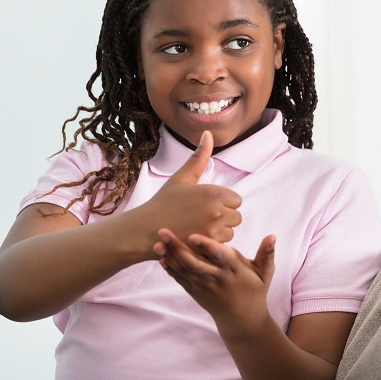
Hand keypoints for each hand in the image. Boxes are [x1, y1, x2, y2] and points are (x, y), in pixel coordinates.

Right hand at [135, 131, 242, 256]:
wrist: (144, 230)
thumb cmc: (163, 202)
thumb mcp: (182, 177)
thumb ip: (199, 157)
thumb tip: (208, 133)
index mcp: (213, 192)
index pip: (236, 200)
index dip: (223, 202)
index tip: (206, 205)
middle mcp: (217, 211)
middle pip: (236, 216)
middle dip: (223, 217)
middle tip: (201, 217)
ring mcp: (213, 231)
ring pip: (230, 231)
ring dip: (219, 231)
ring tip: (198, 227)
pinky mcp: (207, 246)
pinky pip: (222, 246)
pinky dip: (212, 244)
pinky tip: (197, 238)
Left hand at [155, 228, 275, 336]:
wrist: (242, 319)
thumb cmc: (254, 290)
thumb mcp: (265, 273)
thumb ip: (267, 253)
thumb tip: (272, 236)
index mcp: (234, 269)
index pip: (219, 256)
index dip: (206, 246)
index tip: (193, 236)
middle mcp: (217, 277)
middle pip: (194, 262)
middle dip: (177, 247)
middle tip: (163, 231)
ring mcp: (204, 286)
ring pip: (184, 270)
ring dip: (169, 256)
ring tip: (156, 242)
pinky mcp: (195, 291)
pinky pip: (180, 279)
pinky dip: (170, 269)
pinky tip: (160, 256)